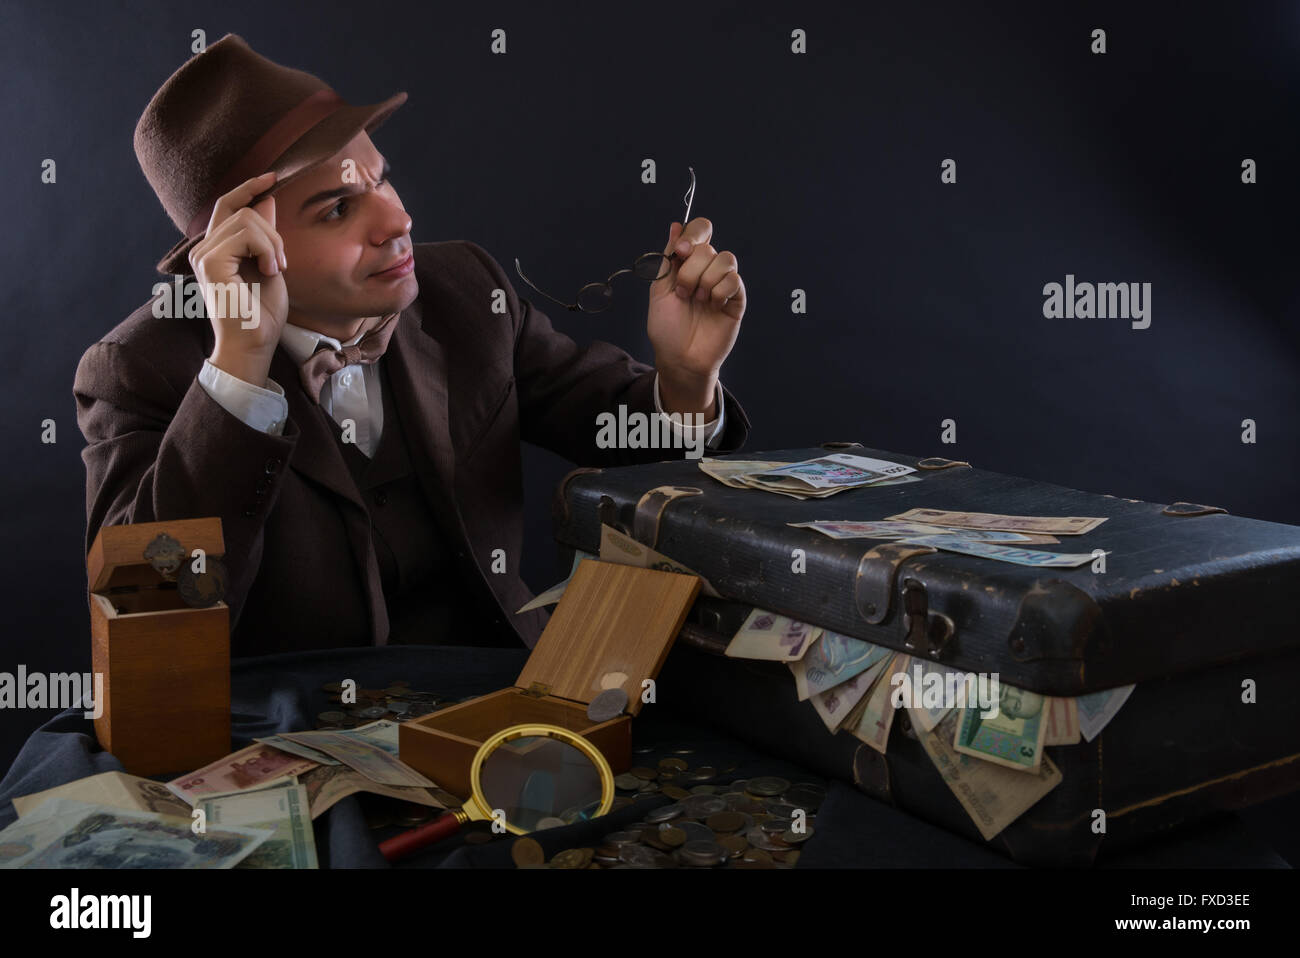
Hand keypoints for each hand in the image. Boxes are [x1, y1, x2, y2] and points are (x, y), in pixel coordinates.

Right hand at [189, 171, 289, 385]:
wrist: (254, 343)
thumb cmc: (262, 313)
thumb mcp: (271, 265)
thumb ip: (266, 235)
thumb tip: (267, 201)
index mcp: (217, 248)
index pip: (227, 205)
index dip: (248, 187)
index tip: (271, 177)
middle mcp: (205, 248)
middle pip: (242, 211)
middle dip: (272, 232)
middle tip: (282, 262)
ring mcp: (204, 254)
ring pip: (246, 220)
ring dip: (272, 243)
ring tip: (276, 269)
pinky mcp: (210, 262)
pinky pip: (244, 235)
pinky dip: (266, 250)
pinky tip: (269, 271)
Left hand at [647, 217, 744, 406]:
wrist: (680, 359)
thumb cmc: (667, 329)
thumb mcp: (659, 290)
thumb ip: (668, 258)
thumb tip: (675, 225)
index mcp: (687, 264)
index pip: (699, 231)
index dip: (692, 235)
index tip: (679, 252)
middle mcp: (706, 270)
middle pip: (708, 247)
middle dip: (690, 270)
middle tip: (684, 293)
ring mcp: (722, 284)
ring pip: (725, 259)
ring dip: (706, 280)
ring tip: (698, 301)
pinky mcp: (737, 299)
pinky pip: (735, 280)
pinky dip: (720, 291)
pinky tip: (713, 306)